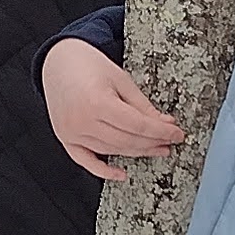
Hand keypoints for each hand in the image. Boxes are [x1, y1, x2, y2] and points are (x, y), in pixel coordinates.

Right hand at [44, 36, 187, 180]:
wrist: (57, 61)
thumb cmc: (87, 64)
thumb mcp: (121, 79)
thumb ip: (142, 105)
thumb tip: (164, 124)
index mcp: (97, 102)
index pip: (139, 125)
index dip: (162, 132)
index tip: (177, 134)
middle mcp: (82, 121)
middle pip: (127, 141)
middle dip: (153, 142)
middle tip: (170, 141)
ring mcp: (71, 132)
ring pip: (112, 150)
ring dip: (136, 152)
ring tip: (155, 149)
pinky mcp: (65, 138)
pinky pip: (86, 160)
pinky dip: (103, 170)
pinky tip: (121, 173)